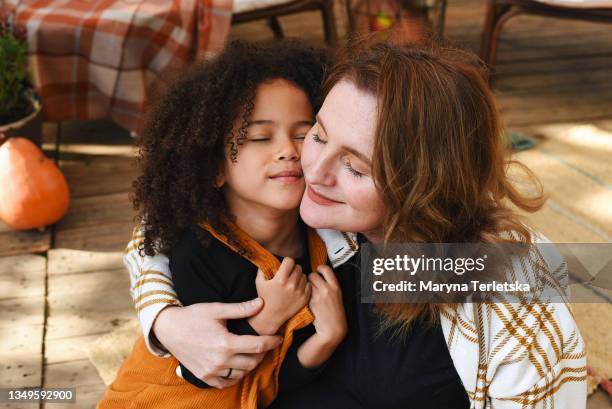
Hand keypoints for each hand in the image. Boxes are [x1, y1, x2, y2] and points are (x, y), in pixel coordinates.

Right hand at [152, 298, 282, 388]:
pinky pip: (227, 382)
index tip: (279, 338)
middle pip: (253, 362)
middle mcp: (220, 361)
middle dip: (262, 353)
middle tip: (263, 343)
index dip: (272, 342)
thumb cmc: (193, 316)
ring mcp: (212, 371)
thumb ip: (241, 309)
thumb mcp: (217, 309)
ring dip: (250, 364)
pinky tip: (237, 364)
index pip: (258, 346)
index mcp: (226, 343)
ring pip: (242, 373)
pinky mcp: (205, 377)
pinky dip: (236, 375)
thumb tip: (261, 303)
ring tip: (251, 352)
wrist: (168, 329)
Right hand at [249, 257, 310, 334]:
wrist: (271, 317)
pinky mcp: (304, 298)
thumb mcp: (259, 282)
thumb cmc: (264, 298)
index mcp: (280, 279)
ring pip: (304, 275)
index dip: (287, 262)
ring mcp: (299, 292)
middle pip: (298, 267)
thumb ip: (263, 268)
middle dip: (293, 269)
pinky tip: (297, 288)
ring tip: (292, 282)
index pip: (290, 261)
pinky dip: (304, 284)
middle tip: (288, 274)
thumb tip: (268, 259)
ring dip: (299, 276)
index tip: (285, 265)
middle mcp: (291, 285)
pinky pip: (308, 285)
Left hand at [308, 265, 346, 344]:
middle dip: (310, 277)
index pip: (326, 269)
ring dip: (306, 285)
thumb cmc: (335, 311)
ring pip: (307, 283)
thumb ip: (330, 285)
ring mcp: (318, 296)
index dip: (320, 268)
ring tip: (308, 290)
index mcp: (335, 286)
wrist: (333, 327)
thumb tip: (320, 276)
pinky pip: (304, 292)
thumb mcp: (337, 295)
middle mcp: (327, 289)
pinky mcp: (311, 302)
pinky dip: (304, 293)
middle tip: (311, 282)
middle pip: (313, 275)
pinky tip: (307, 298)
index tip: (318, 270)